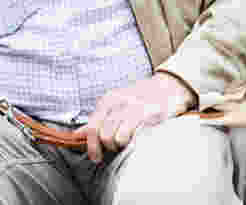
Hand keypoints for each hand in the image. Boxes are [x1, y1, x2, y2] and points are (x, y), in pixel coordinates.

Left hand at [72, 73, 195, 161]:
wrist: (167, 87)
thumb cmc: (139, 100)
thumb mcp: (115, 105)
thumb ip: (98, 120)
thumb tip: (77, 134)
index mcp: (107, 100)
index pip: (92, 127)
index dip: (91, 146)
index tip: (96, 157)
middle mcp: (117, 102)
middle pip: (102, 135)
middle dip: (108, 147)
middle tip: (117, 147)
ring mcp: (132, 107)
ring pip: (114, 137)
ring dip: (119, 146)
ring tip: (128, 141)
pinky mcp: (147, 113)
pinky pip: (129, 135)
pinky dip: (129, 142)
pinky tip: (136, 138)